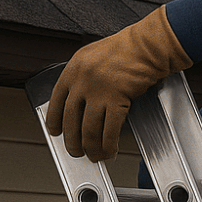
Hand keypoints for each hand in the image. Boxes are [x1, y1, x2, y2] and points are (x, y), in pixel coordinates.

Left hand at [46, 6, 191, 161]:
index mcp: (73, 69)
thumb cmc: (127, 48)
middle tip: (75, 151)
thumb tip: (79, 97)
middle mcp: (82, 81)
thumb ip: (83, 75)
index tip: (55, 131)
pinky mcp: (116, 100)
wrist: (147, 45)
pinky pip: (109, 130)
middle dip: (72, 142)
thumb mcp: (94, 56)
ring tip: (94, 156)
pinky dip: (108, 145)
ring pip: (88, 130)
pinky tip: (110, 150)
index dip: (54, 120)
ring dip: (91, 148)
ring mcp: (98, 91)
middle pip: (70, 120)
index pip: (56, 101)